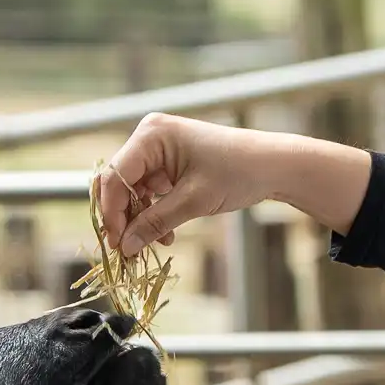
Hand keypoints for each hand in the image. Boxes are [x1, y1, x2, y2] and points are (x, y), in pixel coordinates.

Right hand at [95, 114, 276, 256]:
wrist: (272, 166)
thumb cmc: (237, 173)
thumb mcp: (193, 201)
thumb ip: (155, 223)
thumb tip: (125, 247)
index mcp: (151, 135)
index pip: (114, 176)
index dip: (111, 212)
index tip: (117, 244)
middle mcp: (150, 137)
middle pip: (120, 183)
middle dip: (125, 217)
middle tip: (129, 249)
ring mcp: (159, 150)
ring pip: (133, 191)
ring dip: (141, 219)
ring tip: (156, 243)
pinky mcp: (169, 164)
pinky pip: (149, 192)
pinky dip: (154, 214)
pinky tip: (166, 234)